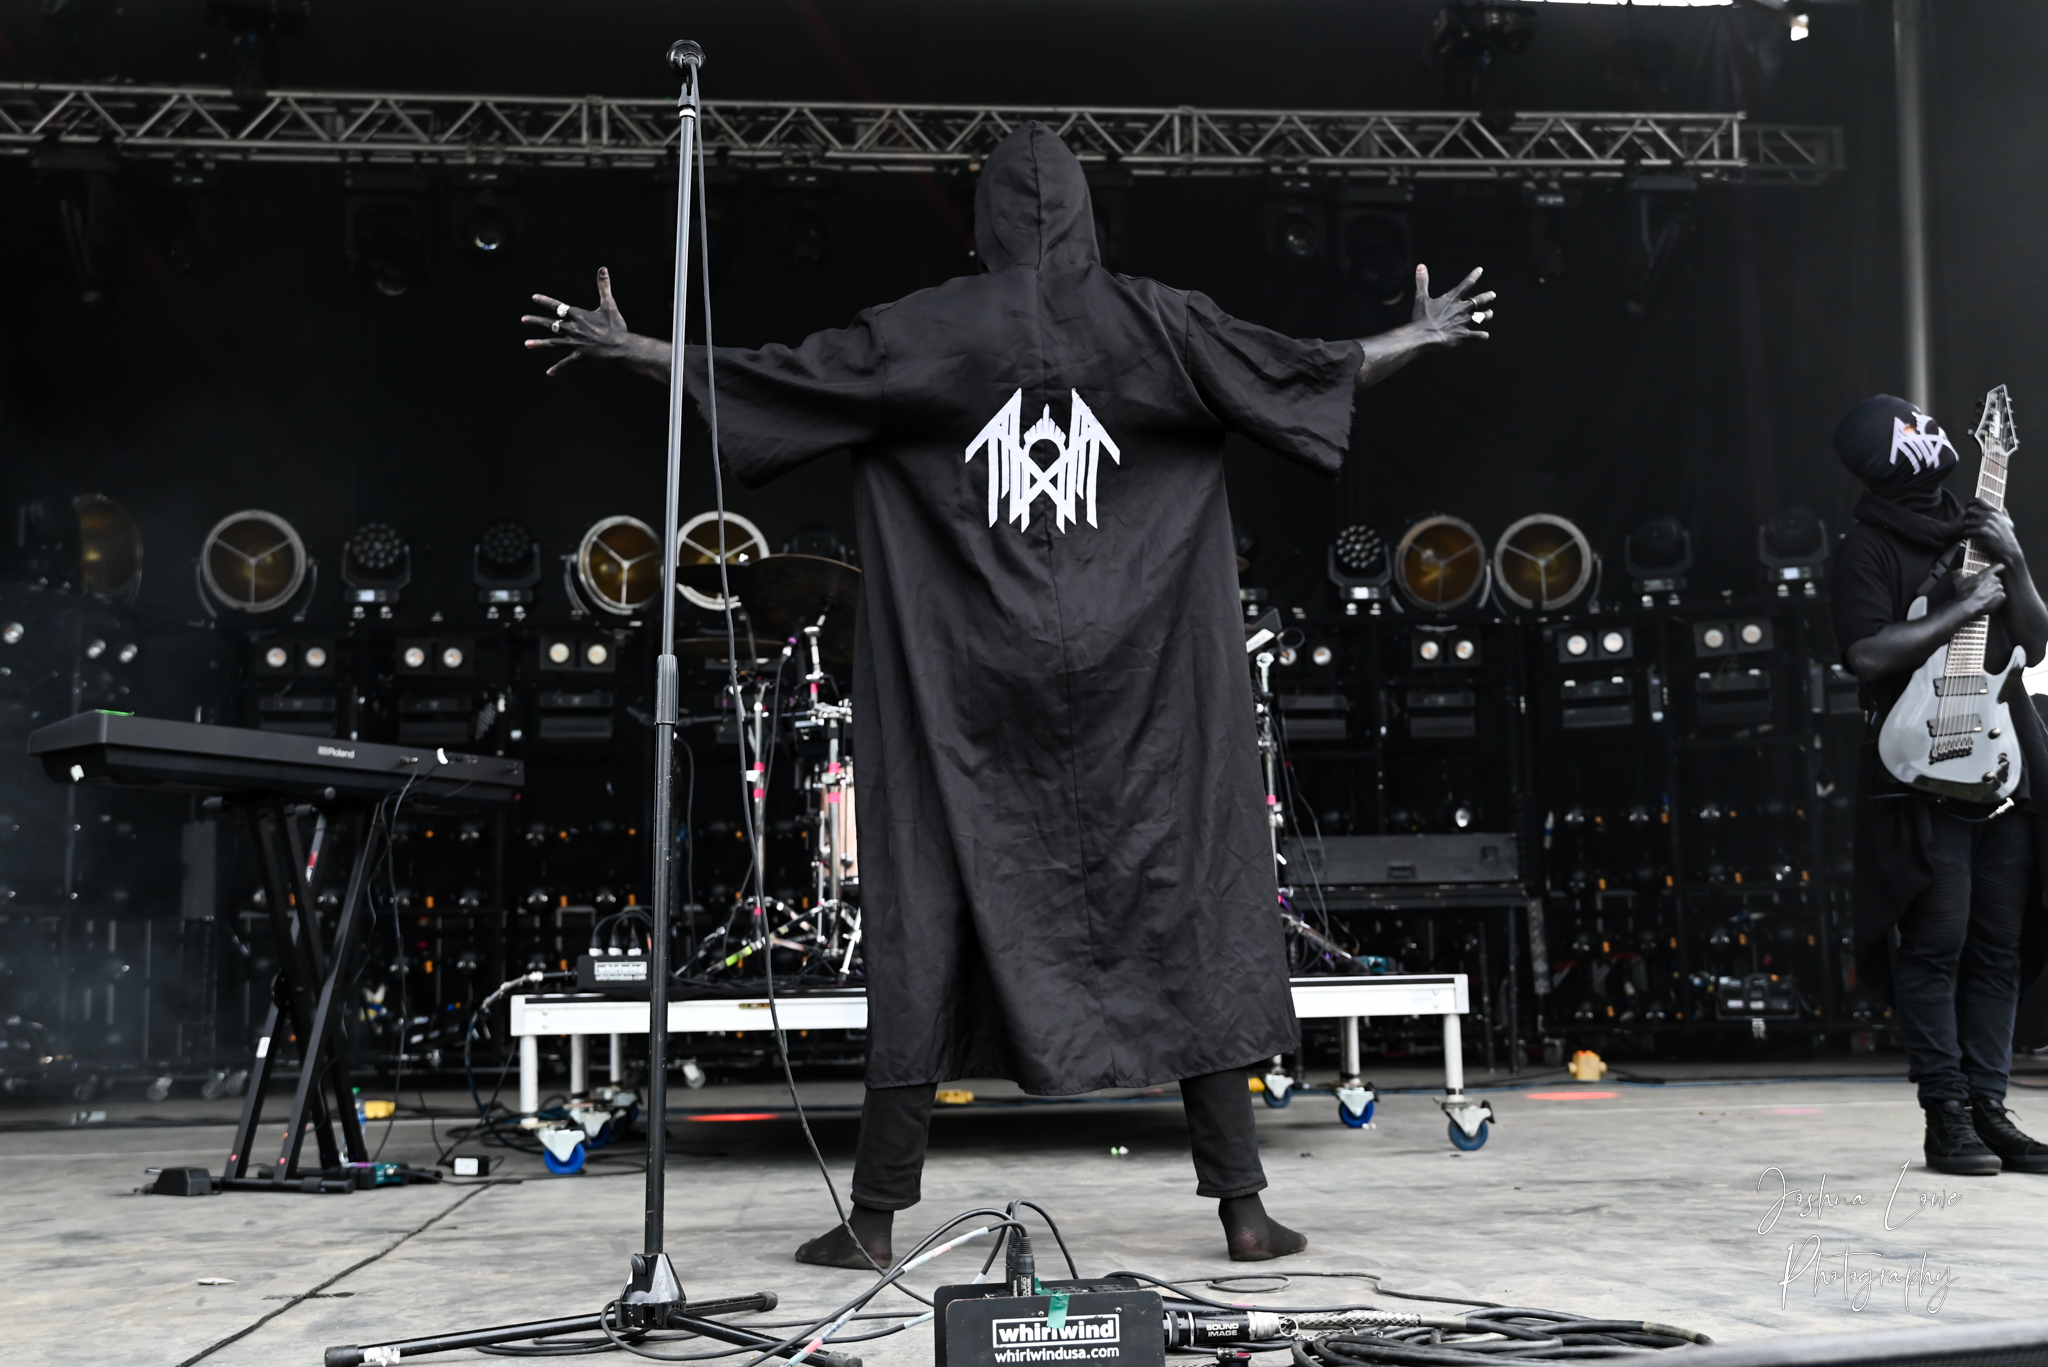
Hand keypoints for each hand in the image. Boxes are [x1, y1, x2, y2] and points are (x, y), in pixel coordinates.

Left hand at [522, 267, 641, 375]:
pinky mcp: (580, 356)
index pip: (558, 306)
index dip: (546, 301)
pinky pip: (566, 363)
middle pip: (551, 324)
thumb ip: (603, 287)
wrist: (622, 347)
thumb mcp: (609, 305)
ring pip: (553, 343)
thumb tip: (603, 269)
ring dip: (539, 343)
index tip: (534, 298)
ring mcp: (575, 343)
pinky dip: (558, 368)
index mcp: (578, 316)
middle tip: (524, 319)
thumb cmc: (616, 326)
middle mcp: (573, 329)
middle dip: (536, 321)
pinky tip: (549, 372)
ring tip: (527, 344)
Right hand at [1409, 264, 1494, 346]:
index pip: (1466, 284)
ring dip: (1486, 315)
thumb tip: (1421, 266)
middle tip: (1493, 295)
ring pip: (1480, 317)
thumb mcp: (1421, 298)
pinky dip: (1481, 336)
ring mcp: (1463, 322)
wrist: (1424, 336)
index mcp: (1452, 299)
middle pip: (1478, 301)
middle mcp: (1461, 309)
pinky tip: (1485, 336)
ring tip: (1490, 313)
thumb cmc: (1422, 317)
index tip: (1480, 270)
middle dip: (1487, 297)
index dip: (1474, 276)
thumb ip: (1423, 282)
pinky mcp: (1462, 335)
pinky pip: (1476, 335)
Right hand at [1958, 563, 2007, 617]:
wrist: (1969, 606)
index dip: (1999, 568)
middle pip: (1997, 579)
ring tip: (1986, 596)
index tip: (1998, 570)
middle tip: (1984, 588)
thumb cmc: (1965, 592)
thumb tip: (1958, 570)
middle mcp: (1996, 580)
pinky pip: (2000, 596)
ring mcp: (1999, 589)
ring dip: (1994, 591)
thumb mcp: (1958, 581)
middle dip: (1992, 583)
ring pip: (1999, 588)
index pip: (1999, 566)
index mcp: (1987, 573)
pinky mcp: (2001, 598)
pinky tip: (1989, 601)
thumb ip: (1958, 573)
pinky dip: (1996, 599)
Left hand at [1965, 499, 2025, 570]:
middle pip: (1969, 511)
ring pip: (1966, 523)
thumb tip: (2002, 507)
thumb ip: (2004, 514)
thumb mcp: (2009, 523)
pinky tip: (1971, 538)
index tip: (1967, 506)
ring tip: (1971, 533)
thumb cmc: (2008, 538)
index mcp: (1996, 512)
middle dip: (1966, 517)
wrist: (2009, 551)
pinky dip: (1967, 536)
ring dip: (1966, 528)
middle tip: (1968, 524)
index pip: (1980, 501)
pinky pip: (1966, 532)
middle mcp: (1990, 516)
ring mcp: (1985, 523)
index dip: (1970, 502)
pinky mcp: (1981, 532)